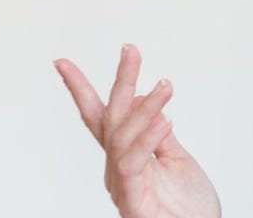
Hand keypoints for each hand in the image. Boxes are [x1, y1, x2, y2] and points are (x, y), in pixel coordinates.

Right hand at [54, 44, 221, 217]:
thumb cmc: (189, 207)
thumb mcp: (177, 160)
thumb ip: (160, 134)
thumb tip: (144, 101)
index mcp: (125, 157)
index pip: (101, 118)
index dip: (81, 90)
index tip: (63, 63)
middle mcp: (118, 168)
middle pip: (110, 118)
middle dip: (120, 81)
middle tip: (130, 50)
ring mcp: (122, 184)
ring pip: (124, 136)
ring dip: (146, 107)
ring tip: (165, 85)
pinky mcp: (132, 199)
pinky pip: (134, 162)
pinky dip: (147, 138)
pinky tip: (164, 120)